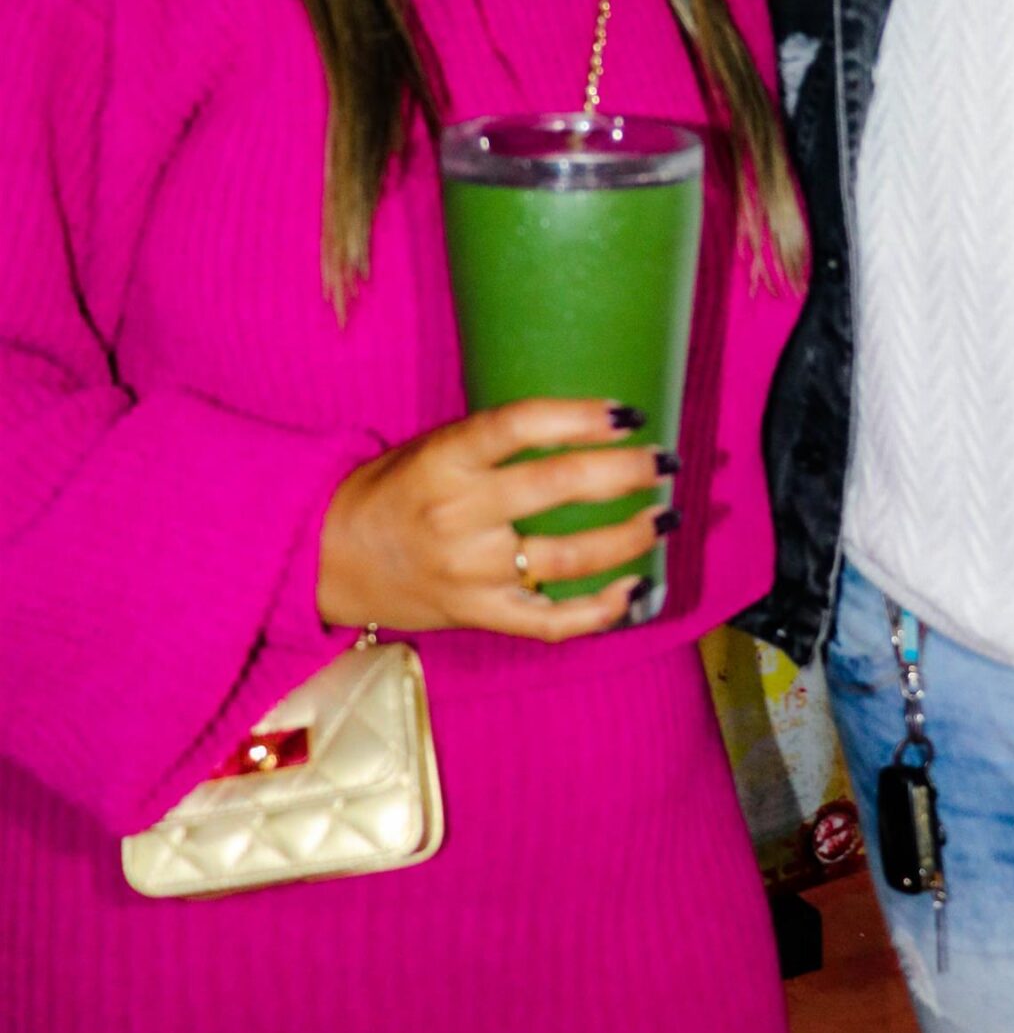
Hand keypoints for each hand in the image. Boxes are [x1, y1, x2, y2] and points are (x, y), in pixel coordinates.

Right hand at [317, 399, 670, 641]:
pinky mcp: (479, 614)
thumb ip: (496, 442)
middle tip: (665, 461)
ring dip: (630, 536)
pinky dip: (603, 609)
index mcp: (445, 460)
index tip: (629, 412)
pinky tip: (638, 588)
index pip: (520, 426)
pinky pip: (553, 620)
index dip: (580, 416)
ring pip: (570, 556)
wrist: (328, 558)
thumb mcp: (433, 448)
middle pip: (559, 486)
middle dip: (626, 472)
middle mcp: (460, 514)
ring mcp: (472, 572)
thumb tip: (587, 425)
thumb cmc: (393, 491)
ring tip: (664, 515)